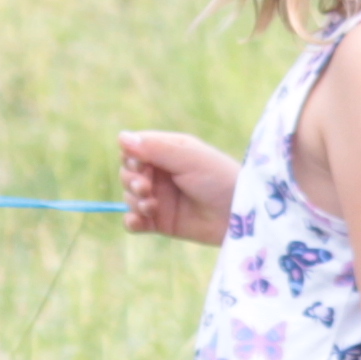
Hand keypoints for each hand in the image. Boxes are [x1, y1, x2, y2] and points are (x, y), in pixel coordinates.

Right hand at [116, 131, 240, 244]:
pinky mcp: (162, 222)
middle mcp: (161, 174)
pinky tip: (138, 221)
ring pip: (129, 197)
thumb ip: (155, 148)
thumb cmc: (220, 179)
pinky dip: (132, 221)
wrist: (240, 215)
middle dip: (131, 181)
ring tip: (152, 205)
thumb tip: (121, 137)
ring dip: (135, 201)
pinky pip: (135, 222)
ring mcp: (160, 198)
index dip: (131, 157)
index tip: (140, 164)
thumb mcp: (188, 158)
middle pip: (127, 174)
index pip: (134, 150)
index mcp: (168, 152)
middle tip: (145, 188)